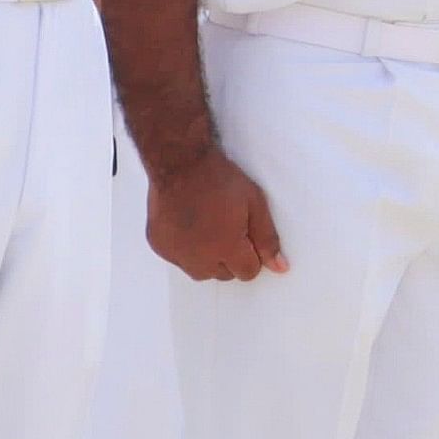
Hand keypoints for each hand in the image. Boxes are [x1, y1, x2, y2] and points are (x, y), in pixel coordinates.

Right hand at [149, 150, 287, 282]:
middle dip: (231, 258)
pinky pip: (178, 259)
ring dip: (208, 259)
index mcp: (226, 249)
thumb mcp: (255, 205)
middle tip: (229, 228)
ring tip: (210, 228)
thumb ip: (267, 239)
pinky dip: (186, 250)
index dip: (252, 256)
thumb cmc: (220, 180)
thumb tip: (280, 268)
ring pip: (199, 271)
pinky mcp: (158, 246)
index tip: (248, 236)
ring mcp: (175, 254)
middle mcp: (199, 258)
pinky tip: (190, 226)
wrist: (179, 163)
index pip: (247, 273)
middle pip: (223, 274)